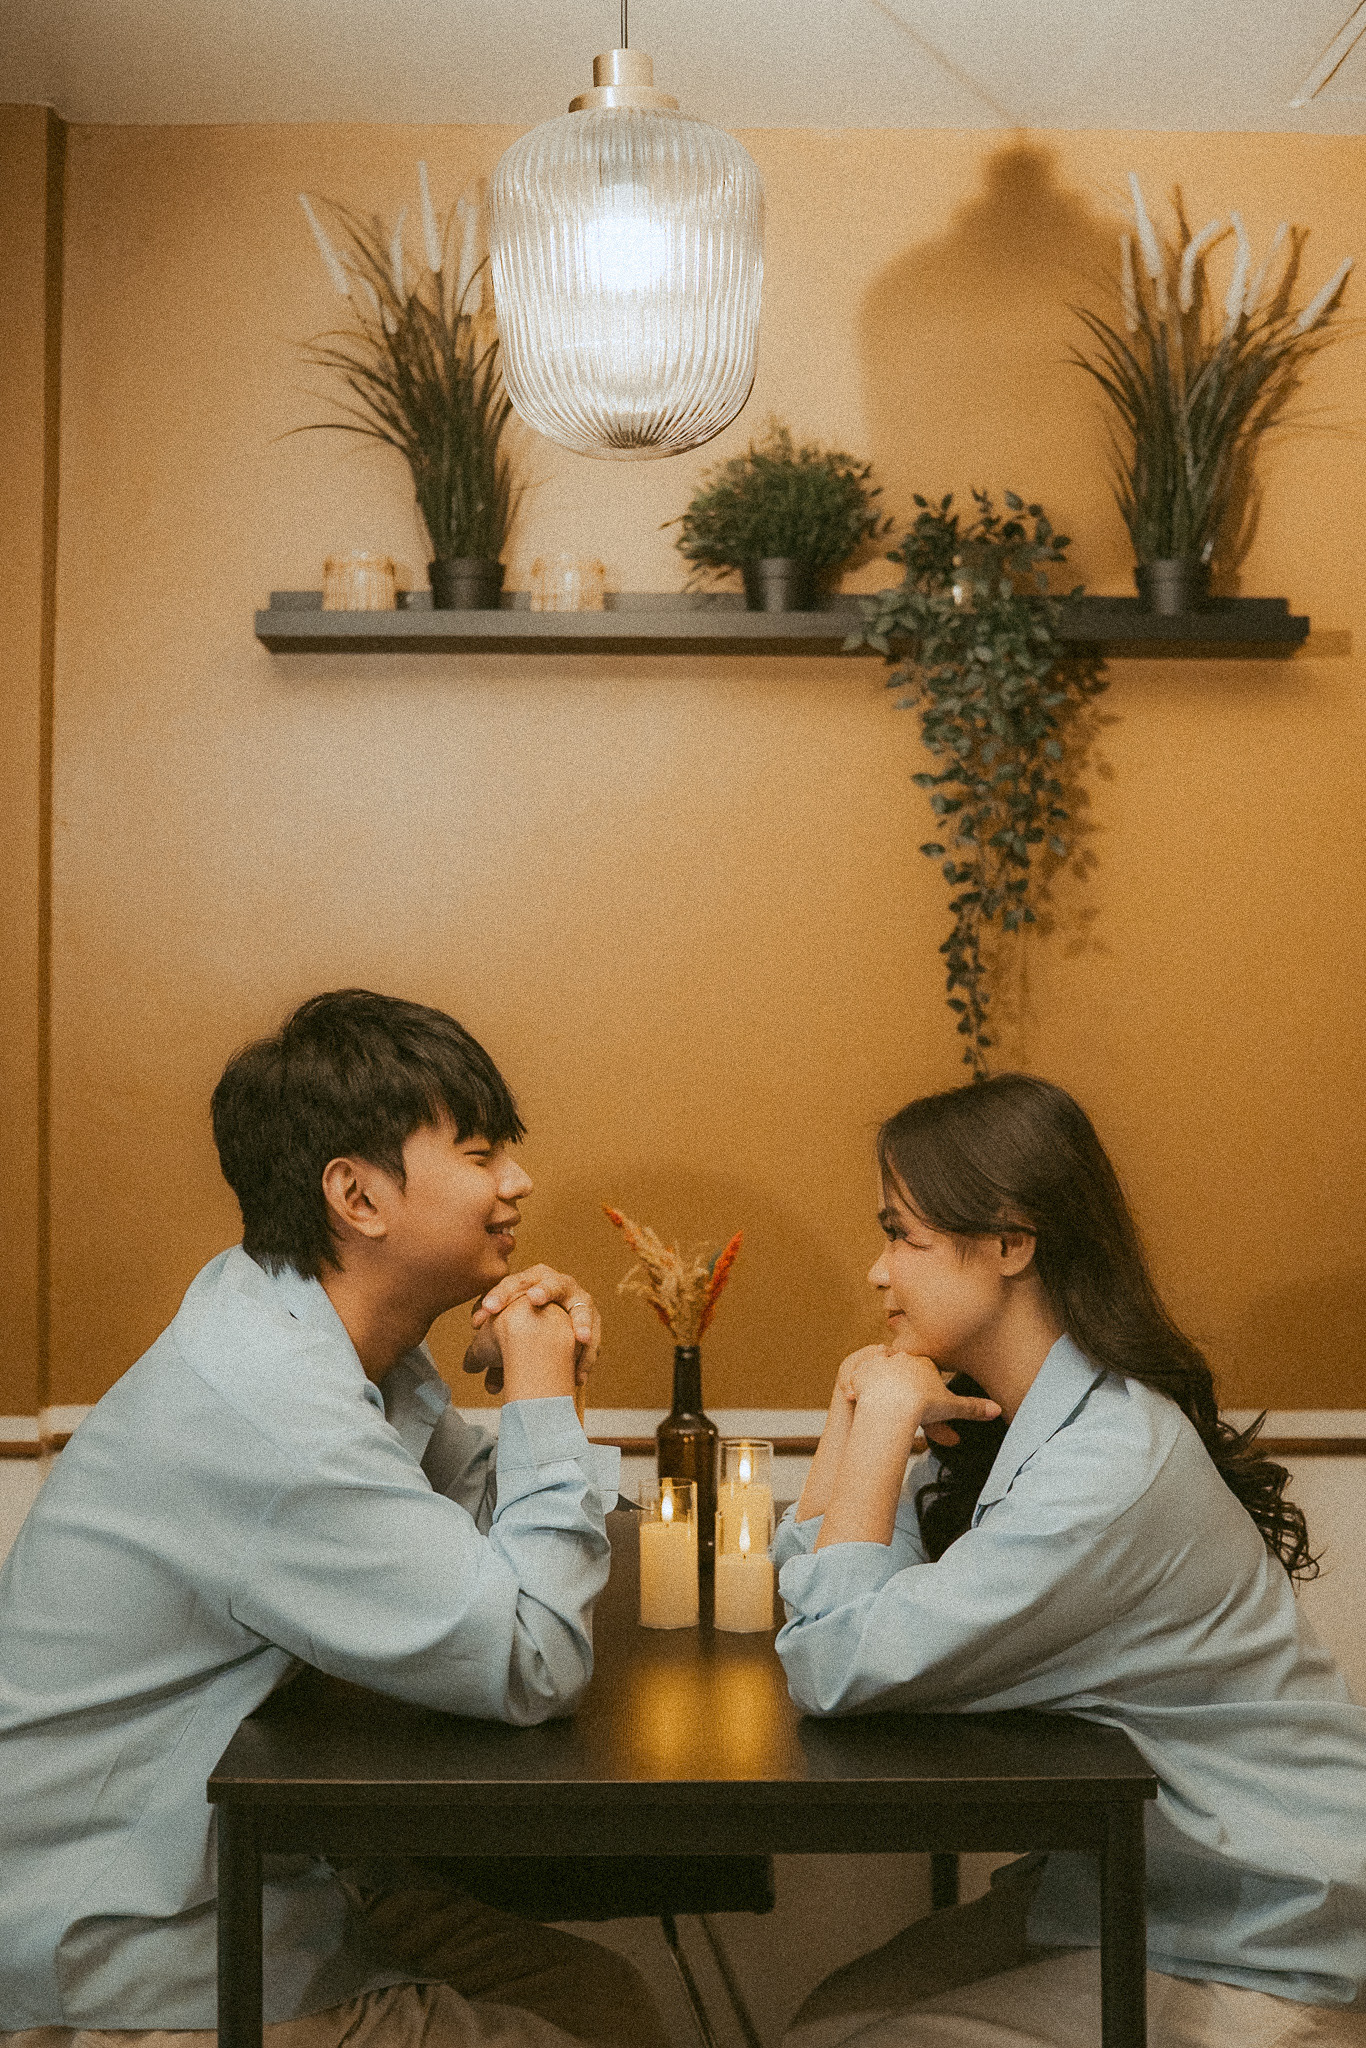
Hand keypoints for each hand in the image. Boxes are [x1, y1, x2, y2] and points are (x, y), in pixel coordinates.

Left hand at [471, 1265, 599, 1400]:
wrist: (551, 1320)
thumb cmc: (519, 1322)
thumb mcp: (501, 1328)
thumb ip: (485, 1346)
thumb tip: (469, 1366)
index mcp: (532, 1279)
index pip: (514, 1284)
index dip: (499, 1297)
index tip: (483, 1317)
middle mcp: (558, 1284)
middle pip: (552, 1284)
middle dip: (544, 1291)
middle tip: (534, 1300)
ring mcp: (580, 1301)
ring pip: (582, 1309)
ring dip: (581, 1322)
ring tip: (581, 1338)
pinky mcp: (593, 1322)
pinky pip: (593, 1339)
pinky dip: (587, 1356)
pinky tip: (578, 1375)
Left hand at [846, 1348, 1000, 1439]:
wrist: (893, 1405)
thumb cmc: (923, 1405)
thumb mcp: (952, 1407)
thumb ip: (973, 1407)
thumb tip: (997, 1410)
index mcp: (923, 1362)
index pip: (924, 1366)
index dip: (923, 1380)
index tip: (922, 1393)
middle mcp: (902, 1357)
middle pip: (901, 1365)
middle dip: (901, 1378)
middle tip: (900, 1397)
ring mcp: (880, 1362)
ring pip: (879, 1367)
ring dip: (879, 1379)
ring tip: (880, 1396)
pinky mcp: (861, 1370)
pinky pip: (858, 1375)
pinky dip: (859, 1385)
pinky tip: (860, 1396)